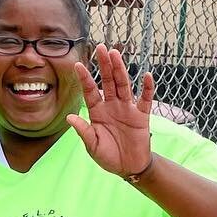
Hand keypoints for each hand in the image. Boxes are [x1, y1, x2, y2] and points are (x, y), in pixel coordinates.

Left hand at [67, 45, 154, 177]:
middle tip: (101, 48)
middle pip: (108, 82)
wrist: (129, 168)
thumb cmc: (108, 157)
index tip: (78, 65)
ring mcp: (127, 109)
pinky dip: (147, 89)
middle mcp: (112, 106)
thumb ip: (83, 131)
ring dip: (120, 70)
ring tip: (116, 55)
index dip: (85, 79)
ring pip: (124, 85)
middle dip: (104, 65)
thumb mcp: (93, 146)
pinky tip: (146, 76)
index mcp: (98, 112)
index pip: (90, 92)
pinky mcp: (142, 116)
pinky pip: (145, 100)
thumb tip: (69, 118)